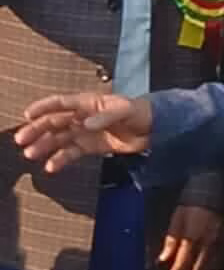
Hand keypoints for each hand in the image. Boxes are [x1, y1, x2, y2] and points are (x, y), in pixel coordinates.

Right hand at [13, 92, 152, 170]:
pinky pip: (70, 152)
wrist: (156, 129)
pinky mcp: (91, 147)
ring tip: (31, 154)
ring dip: (44, 145)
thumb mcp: (126, 110)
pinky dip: (60, 159)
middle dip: (37, 129)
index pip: (61, 102)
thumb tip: (86, 124)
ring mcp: (86, 132)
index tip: (27, 114)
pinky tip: (51, 166)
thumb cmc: (141, 112)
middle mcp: (83, 117)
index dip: (44, 107)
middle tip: (22, 140)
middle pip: (54, 122)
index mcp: (89, 103)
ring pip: (59, 138)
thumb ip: (106, 116)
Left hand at [161, 205, 222, 269]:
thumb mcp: (176, 220)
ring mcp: (218, 242)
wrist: (210, 190)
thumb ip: (171, 241)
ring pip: (211, 266)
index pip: (182, 264)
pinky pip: (221, 258)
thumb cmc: (191, 205)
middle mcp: (206, 242)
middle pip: (198, 269)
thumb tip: (163, 258)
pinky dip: (215, 267)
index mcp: (191, 238)